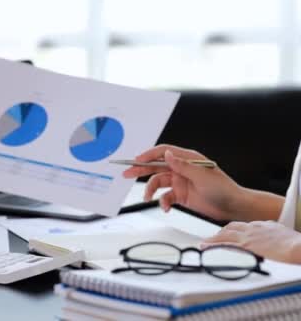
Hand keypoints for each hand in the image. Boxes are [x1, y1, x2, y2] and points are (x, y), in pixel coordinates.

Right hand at [122, 144, 242, 220]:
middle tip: (127, 173)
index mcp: (188, 159)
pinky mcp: (180, 195)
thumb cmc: (224, 189)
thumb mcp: (202, 175)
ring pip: (158, 183)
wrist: (233, 207)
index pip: (164, 152)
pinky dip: (162, 202)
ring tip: (147, 197)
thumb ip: (183, 165)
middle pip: (156, 166)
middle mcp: (182, 169)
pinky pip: (165, 197)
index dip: (149, 154)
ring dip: (151, 190)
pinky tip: (165, 207)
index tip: (137, 160)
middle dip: (141, 169)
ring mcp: (180, 181)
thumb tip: (167, 155)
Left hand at [201, 221, 300, 263]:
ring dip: (213, 239)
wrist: (297, 247)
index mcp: (265, 225)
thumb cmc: (296, 244)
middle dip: (222, 232)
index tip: (230, 234)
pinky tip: (206, 248)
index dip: (236, 230)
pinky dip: (213, 245)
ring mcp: (248, 237)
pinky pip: (224, 244)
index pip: (245, 226)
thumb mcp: (286, 236)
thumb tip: (277, 242)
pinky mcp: (245, 246)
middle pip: (232, 227)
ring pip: (225, 235)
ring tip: (205, 243)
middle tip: (214, 238)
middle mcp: (254, 228)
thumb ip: (277, 236)